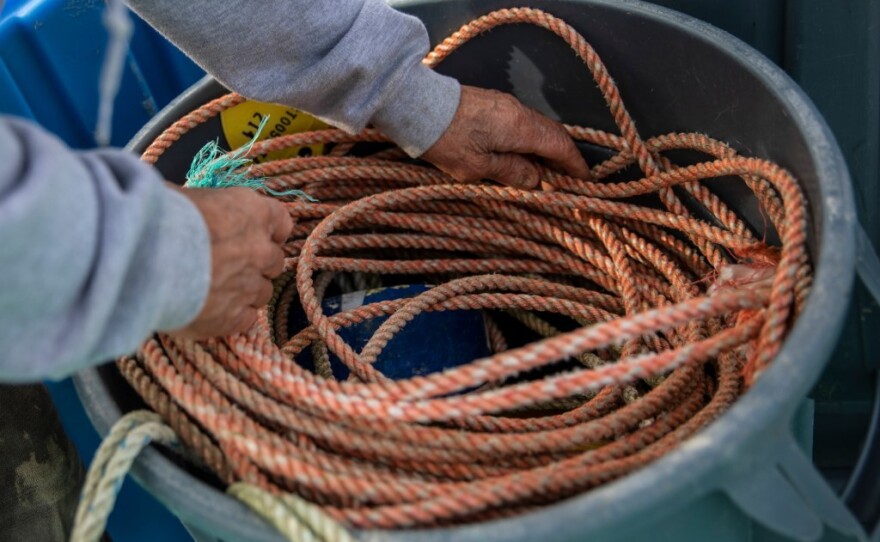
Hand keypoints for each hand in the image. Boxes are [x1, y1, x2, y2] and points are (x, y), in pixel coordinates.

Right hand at [169, 186, 292, 338]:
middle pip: (274, 261)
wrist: (145, 259)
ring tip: (216, 291)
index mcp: (253, 213)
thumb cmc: (159, 218)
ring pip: (262, 292)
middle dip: (257, 264)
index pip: (281, 223)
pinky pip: (246, 319)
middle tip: (231, 266)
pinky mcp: (234, 318)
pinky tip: (211, 312)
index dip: (271, 232)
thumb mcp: (186, 197)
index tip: (260, 236)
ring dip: (246, 292)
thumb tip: (196, 213)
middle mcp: (260, 250)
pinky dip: (233, 317)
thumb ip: (206, 210)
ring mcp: (250, 286)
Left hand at [421, 85, 589, 188]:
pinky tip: (524, 155)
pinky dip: (532, 140)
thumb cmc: (446, 140)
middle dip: (565, 158)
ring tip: (547, 173)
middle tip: (568, 181)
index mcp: (521, 128)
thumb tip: (536, 180)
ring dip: (547, 149)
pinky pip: (524, 123)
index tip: (585, 182)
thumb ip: (511, 173)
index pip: (560, 146)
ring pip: (539, 127)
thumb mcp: (478, 168)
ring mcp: (506, 104)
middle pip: (553, 134)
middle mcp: (520, 112)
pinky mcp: (493, 103)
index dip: (575, 165)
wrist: (418, 106)